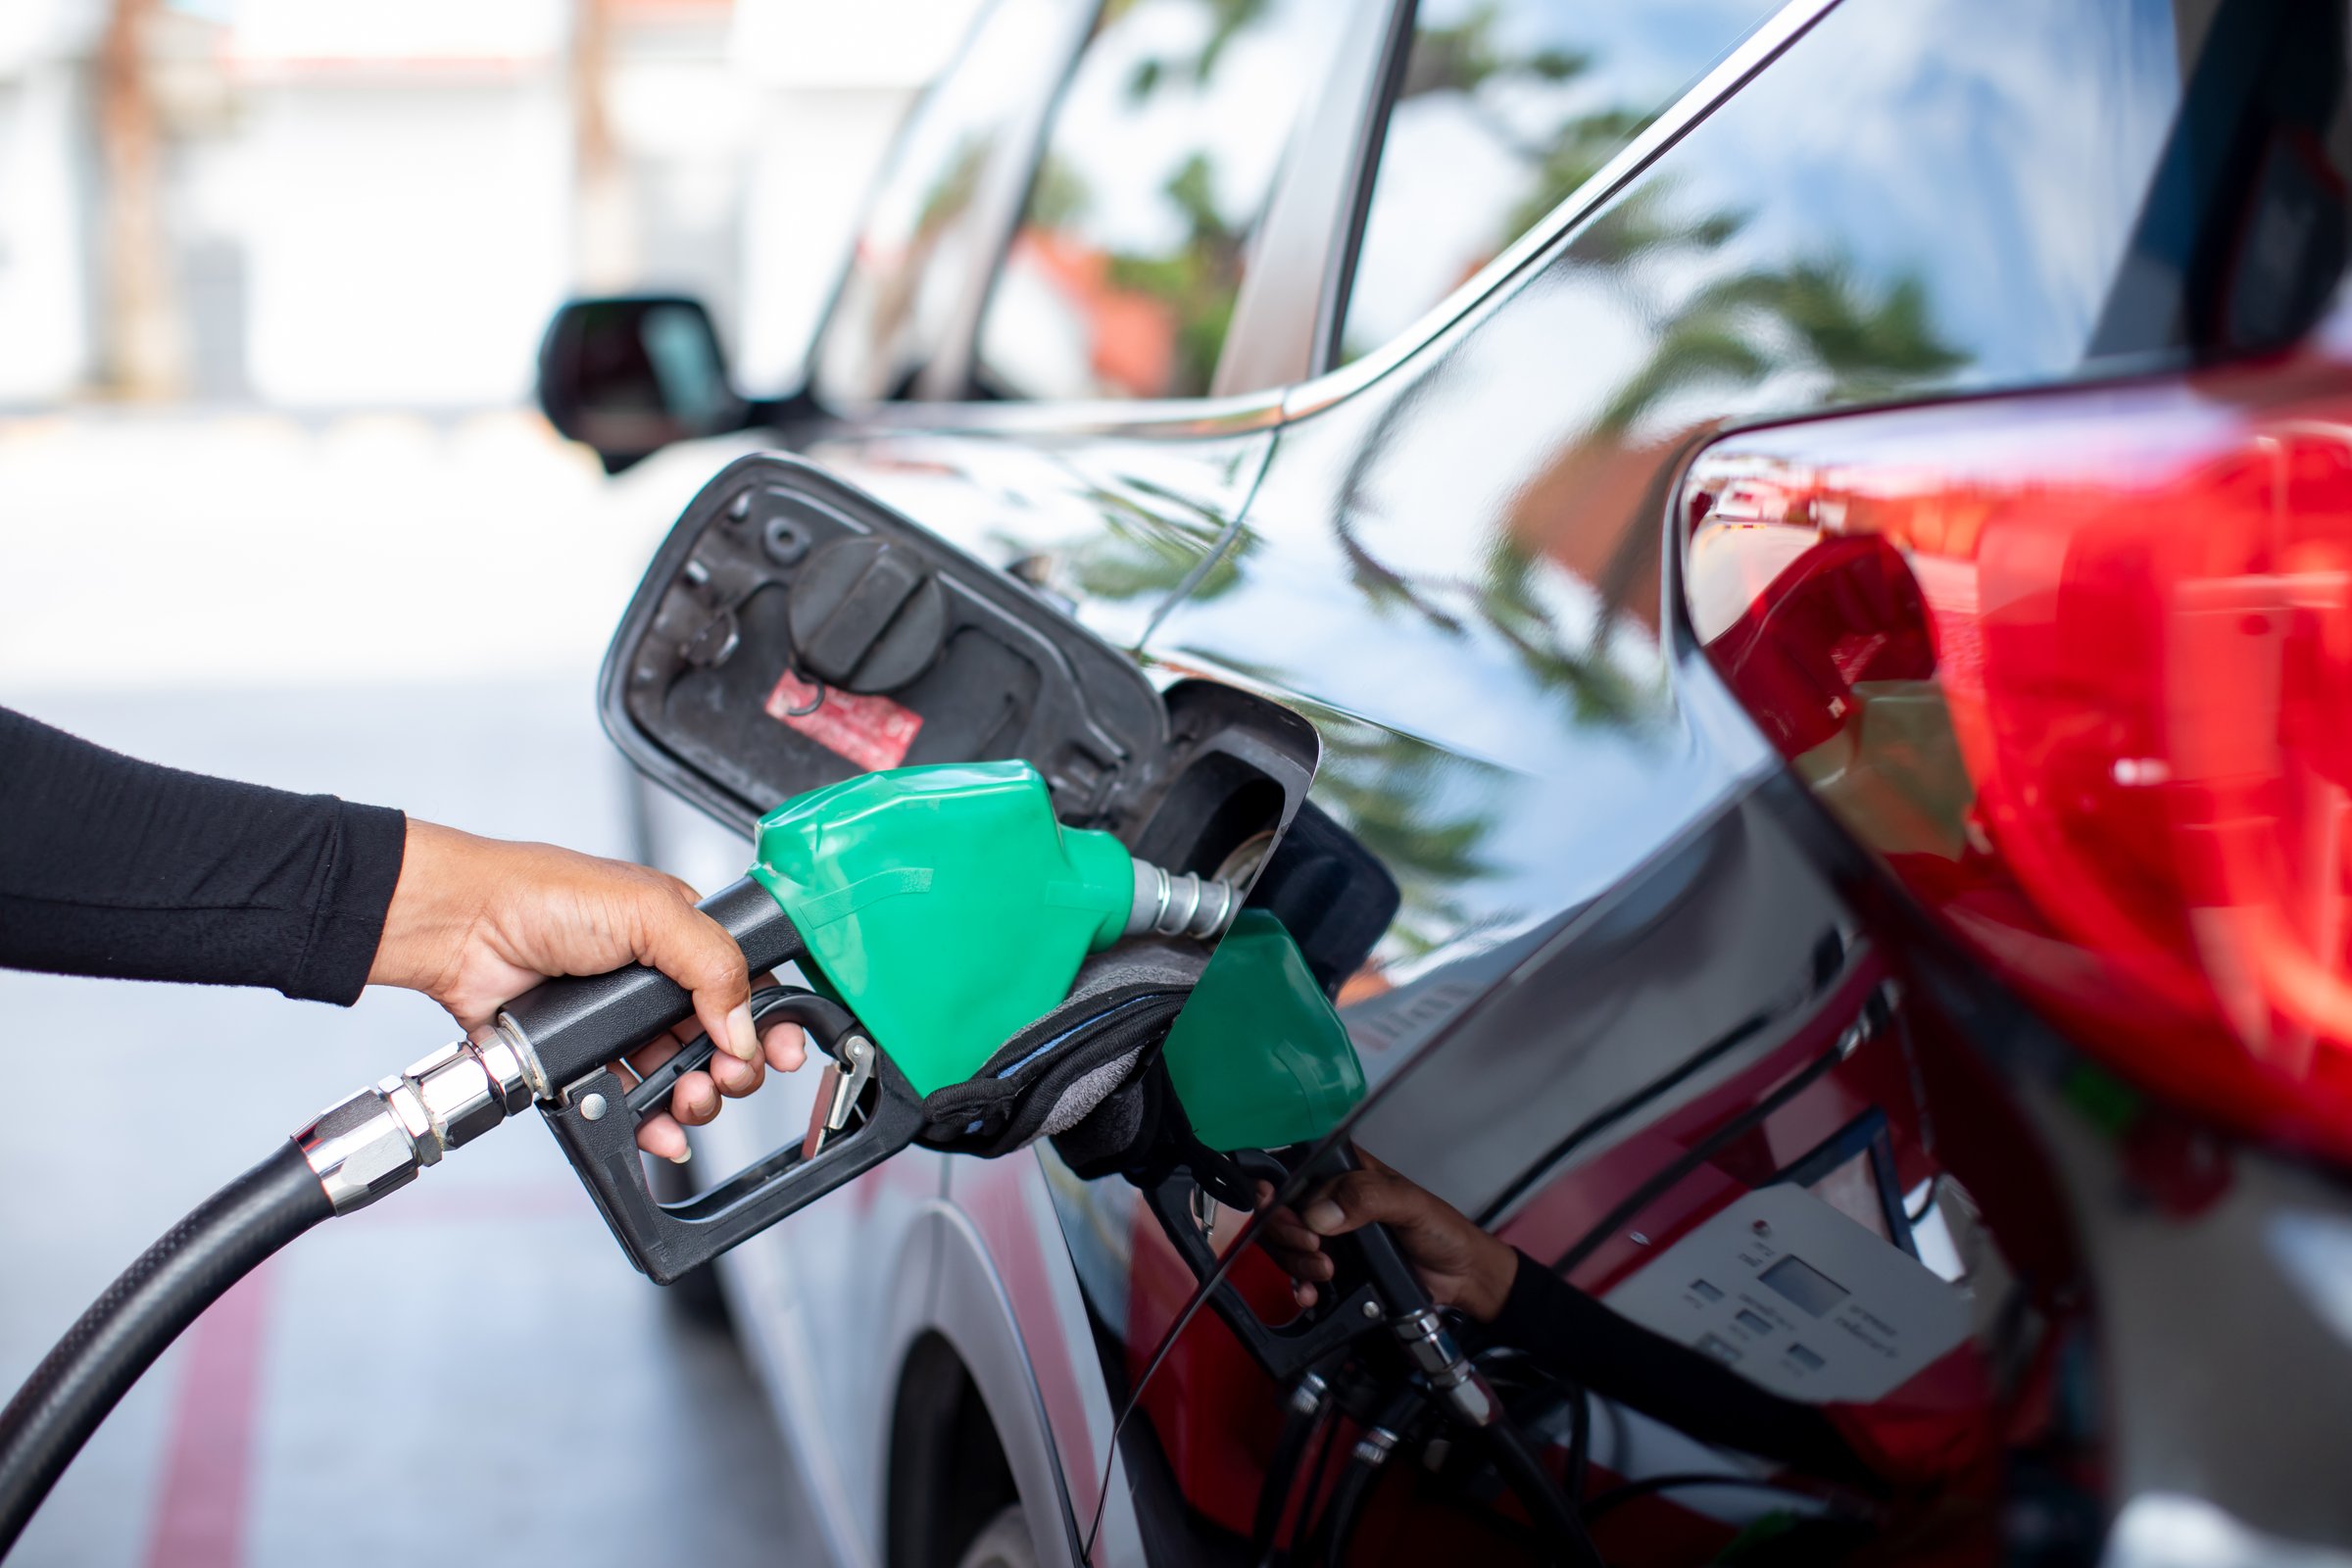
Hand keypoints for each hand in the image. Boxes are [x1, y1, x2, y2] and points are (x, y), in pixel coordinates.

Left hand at [368, 819, 806, 1158]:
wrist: (463, 930)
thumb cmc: (541, 894)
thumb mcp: (650, 911)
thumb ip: (712, 964)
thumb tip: (744, 1025)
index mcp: (680, 936)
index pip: (745, 985)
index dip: (769, 1021)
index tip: (780, 1051)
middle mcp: (652, 981)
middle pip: (717, 1041)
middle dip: (733, 1068)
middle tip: (726, 1077)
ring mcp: (617, 1022)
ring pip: (676, 1077)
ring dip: (694, 1099)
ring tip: (689, 1101)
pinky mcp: (581, 1058)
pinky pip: (626, 1101)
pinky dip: (649, 1122)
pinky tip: (658, 1129)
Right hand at [1255, 1148, 1518, 1322]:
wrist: (1461, 1279)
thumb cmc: (1443, 1231)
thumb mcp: (1410, 1204)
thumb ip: (1368, 1198)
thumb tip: (1321, 1212)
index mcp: (1348, 1172)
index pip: (1295, 1169)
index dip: (1278, 1188)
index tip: (1276, 1207)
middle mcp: (1333, 1200)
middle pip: (1282, 1210)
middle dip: (1288, 1233)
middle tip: (1315, 1247)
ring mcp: (1331, 1234)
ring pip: (1286, 1243)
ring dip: (1296, 1262)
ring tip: (1326, 1272)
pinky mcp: (1334, 1267)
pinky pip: (1299, 1274)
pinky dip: (1299, 1286)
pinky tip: (1311, 1293)